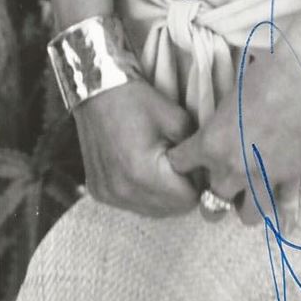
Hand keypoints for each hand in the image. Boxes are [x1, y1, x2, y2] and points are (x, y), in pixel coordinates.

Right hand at [74, 79, 200, 217]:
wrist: (96, 90)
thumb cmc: (137, 101)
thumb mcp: (177, 120)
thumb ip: (194, 152)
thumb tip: (203, 172)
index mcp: (144, 174)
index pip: (187, 200)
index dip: (196, 183)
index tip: (193, 164)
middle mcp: (123, 191)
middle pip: (169, 210)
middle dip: (180, 192)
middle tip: (179, 165)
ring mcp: (108, 194)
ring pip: (150, 210)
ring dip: (161, 195)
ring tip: (160, 167)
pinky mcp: (99, 192)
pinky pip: (130, 203)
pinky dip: (141, 193)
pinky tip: (140, 170)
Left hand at [166, 38, 300, 227]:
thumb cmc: (262, 73)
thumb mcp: (228, 99)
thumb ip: (218, 128)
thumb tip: (214, 134)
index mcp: (211, 144)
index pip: (180, 166)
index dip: (182, 163)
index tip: (186, 160)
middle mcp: (233, 167)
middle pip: (210, 204)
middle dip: (211, 197)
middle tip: (218, 186)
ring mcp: (263, 176)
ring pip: (246, 215)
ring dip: (245, 206)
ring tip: (248, 195)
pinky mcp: (292, 177)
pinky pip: (285, 208)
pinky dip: (284, 216)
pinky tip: (284, 225)